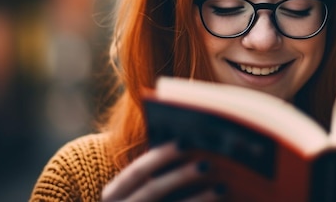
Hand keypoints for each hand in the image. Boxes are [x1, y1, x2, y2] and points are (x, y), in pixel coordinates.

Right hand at [101, 141, 222, 201]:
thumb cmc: (142, 200)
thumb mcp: (136, 191)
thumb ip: (152, 174)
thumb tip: (188, 142)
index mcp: (113, 196)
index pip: (136, 172)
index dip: (160, 156)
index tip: (185, 141)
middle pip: (153, 191)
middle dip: (181, 176)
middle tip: (208, 163)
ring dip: (198, 200)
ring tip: (222, 188)